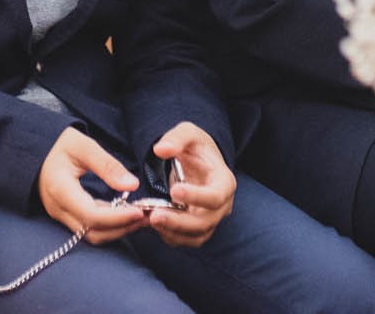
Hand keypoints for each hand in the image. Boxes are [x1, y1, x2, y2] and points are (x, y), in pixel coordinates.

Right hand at [37, 128, 145, 244]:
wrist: (38, 151)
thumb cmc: (60, 145)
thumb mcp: (83, 146)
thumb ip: (107, 165)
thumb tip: (132, 185)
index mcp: (60, 189)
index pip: (91, 215)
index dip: (118, 217)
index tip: (141, 210)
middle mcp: (58, 209)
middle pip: (94, 232)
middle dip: (122, 227)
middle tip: (149, 216)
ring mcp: (61, 215)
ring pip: (93, 235)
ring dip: (118, 230)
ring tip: (142, 217)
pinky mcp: (67, 217)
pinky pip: (90, 229)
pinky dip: (110, 225)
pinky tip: (127, 214)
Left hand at [141, 122, 234, 247]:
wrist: (198, 161)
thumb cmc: (196, 147)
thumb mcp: (188, 133)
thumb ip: (176, 138)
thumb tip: (161, 150)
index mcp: (224, 182)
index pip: (216, 196)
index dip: (196, 197)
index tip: (174, 190)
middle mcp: (222, 205)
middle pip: (205, 222)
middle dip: (179, 222)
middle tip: (154, 216)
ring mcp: (211, 219)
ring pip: (196, 236)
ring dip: (172, 231)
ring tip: (150, 220)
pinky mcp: (198, 229)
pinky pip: (187, 240)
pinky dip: (170, 236)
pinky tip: (152, 224)